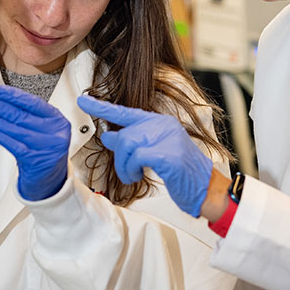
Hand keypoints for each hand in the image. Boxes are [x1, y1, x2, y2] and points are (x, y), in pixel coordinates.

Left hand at [0, 86, 70, 200]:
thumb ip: (29, 114)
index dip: (14, 96)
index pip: (34, 103)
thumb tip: (3, 99)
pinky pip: (14, 145)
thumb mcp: (44, 128)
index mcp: (57, 120)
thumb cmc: (45, 148)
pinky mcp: (34, 160)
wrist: (50, 178)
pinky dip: (1, 136)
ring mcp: (45, 147)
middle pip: (21, 115)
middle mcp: (54, 133)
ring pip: (15, 129)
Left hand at [77, 95, 212, 216]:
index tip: (82, 101)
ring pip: (128, 145)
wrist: (206, 189)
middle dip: (119, 157)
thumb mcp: (153, 154)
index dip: (102, 107)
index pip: (126, 112)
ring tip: (133, 176)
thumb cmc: (181, 173)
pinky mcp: (168, 154)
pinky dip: (132, 170)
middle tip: (126, 171)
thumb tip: (108, 135)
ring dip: (125, 167)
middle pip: (125, 134)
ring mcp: (168, 137)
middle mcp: (163, 125)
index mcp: (160, 122)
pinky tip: (139, 176)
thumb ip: (132, 143)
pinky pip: (137, 157)